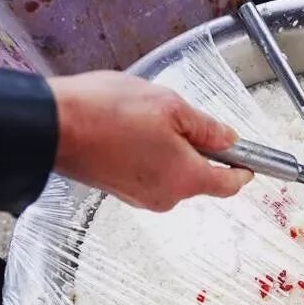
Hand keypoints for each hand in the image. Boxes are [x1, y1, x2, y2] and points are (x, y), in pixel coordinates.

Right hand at [47, 71, 253, 211]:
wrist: (53, 127)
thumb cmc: (107, 115)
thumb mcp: (171, 107)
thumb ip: (206, 127)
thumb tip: (228, 138)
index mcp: (187, 179)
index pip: (228, 184)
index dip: (242, 172)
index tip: (250, 164)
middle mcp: (167, 197)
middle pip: (198, 177)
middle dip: (199, 150)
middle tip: (184, 120)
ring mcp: (141, 197)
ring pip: (172, 173)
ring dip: (171, 150)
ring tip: (147, 120)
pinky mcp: (121, 191)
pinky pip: (149, 173)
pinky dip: (150, 155)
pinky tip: (131, 132)